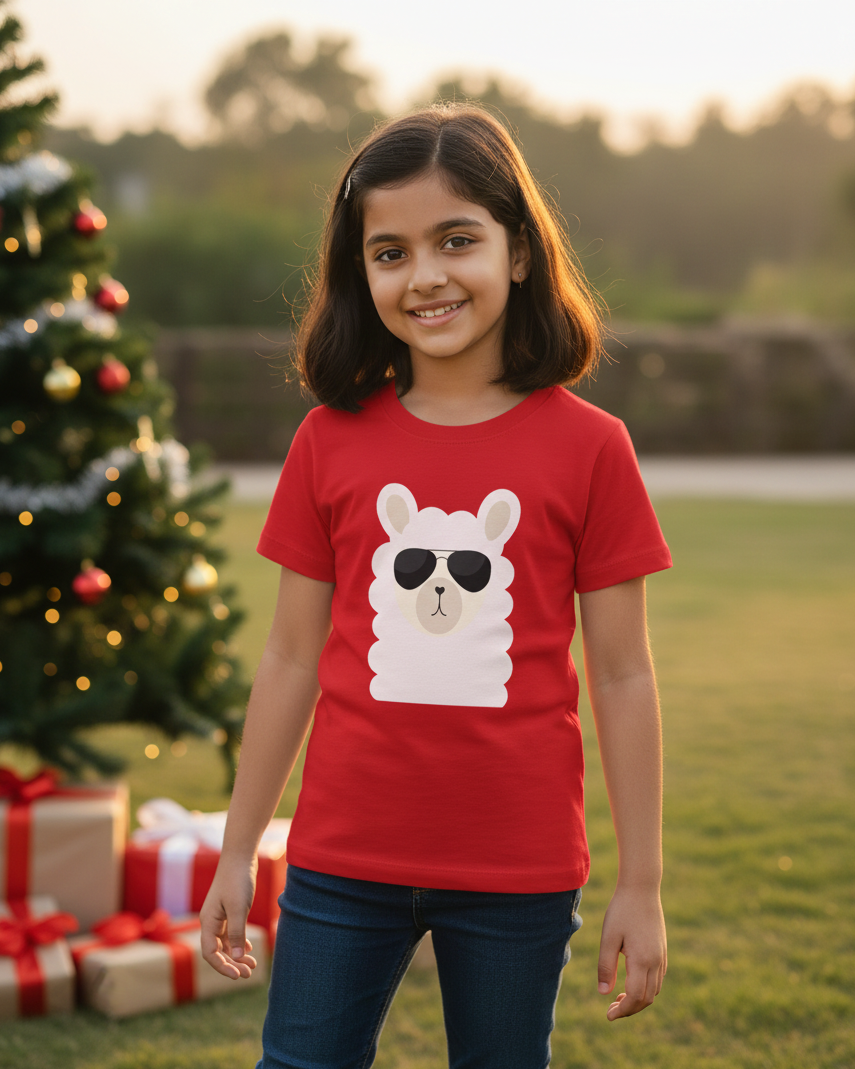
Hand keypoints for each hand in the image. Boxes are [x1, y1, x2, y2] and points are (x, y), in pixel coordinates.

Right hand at [200, 857, 258, 978]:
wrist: (241, 855)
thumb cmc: (237, 880)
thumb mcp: (238, 908)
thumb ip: (237, 933)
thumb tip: (237, 958)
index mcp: (208, 922)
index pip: (210, 953)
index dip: (222, 967)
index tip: (238, 975)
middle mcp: (211, 921)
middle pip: (217, 951)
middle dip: (232, 964)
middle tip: (249, 974)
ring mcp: (219, 916)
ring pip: (225, 943)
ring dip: (237, 955)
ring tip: (253, 965)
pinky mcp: (229, 909)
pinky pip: (230, 933)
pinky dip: (239, 942)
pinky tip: (248, 948)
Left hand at [597, 885, 666, 1019]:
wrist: (642, 888)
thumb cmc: (621, 911)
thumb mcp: (608, 937)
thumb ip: (606, 966)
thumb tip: (603, 993)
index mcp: (642, 960)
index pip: (636, 997)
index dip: (623, 1010)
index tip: (608, 1015)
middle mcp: (656, 962)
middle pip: (647, 999)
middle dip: (630, 1009)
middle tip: (610, 1009)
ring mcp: (662, 957)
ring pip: (654, 990)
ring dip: (638, 1000)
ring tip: (618, 997)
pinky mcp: (662, 951)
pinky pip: (657, 979)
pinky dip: (645, 988)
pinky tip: (630, 982)